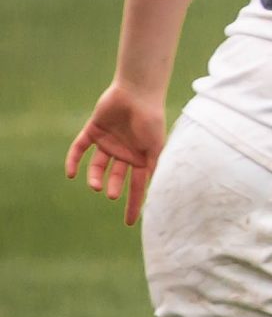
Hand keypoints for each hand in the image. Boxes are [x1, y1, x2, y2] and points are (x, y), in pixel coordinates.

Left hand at [66, 83, 167, 226]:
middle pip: (116, 177)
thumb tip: (153, 191)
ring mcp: (108, 142)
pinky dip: (73, 161)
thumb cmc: (151, 120)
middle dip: (112, 188)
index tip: (130, 223)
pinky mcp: (93, 131)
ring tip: (94, 186)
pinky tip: (70, 173)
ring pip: (97, 166)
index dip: (134, 204)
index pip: (137, 187)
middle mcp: (124, 153)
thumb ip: (154, 167)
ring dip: (94, 177)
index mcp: (141, 158)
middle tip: (109, 195)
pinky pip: (79, 149)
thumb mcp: (156, 147)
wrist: (137, 93)